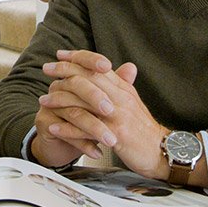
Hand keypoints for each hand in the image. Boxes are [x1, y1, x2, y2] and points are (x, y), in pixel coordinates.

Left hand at [33, 50, 167, 177]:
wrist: (163, 152)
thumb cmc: (145, 130)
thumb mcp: (134, 103)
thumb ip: (125, 86)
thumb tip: (124, 66)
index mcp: (123, 89)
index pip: (98, 66)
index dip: (78, 58)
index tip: (61, 55)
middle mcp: (120, 98)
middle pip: (88, 78)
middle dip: (64, 71)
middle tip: (46, 69)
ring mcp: (118, 115)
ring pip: (83, 101)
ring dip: (60, 100)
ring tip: (44, 101)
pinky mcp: (116, 134)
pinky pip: (86, 129)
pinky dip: (67, 129)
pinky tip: (54, 128)